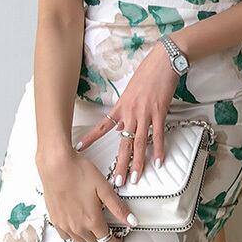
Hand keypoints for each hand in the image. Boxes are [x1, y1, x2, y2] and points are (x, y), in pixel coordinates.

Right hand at [36, 150, 134, 241]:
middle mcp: (78, 227)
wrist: (56, 165)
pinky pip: (66, 236)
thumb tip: (132, 221)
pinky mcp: (55, 220)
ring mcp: (65, 225)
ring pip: (80, 241)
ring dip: (89, 238)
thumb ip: (118, 207)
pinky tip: (77, 224)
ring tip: (93, 226)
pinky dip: (73, 234)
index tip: (118, 239)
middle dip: (104, 239)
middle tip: (107, 229)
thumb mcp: (104, 188)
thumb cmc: (79, 172)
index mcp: (92, 220)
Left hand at [75, 42, 177, 187]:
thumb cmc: (147, 73)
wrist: (162, 61)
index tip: (79, 148)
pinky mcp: (159, 113)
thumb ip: (124, 109)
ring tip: (136, 178)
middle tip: (117, 181)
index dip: (91, 138)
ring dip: (138, 162)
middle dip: (120, 163)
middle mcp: (130, 113)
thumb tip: (119, 124)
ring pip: (139, 143)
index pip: (103, 126)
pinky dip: (159, 150)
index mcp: (121, 107)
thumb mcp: (130, 90)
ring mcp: (145, 114)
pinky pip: (158, 135)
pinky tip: (159, 162)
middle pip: (122, 143)